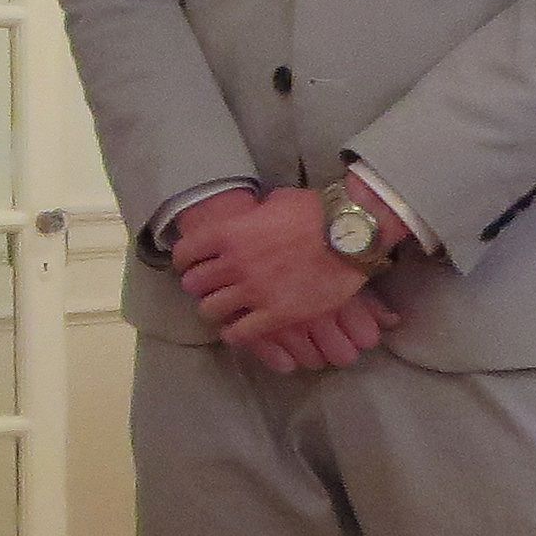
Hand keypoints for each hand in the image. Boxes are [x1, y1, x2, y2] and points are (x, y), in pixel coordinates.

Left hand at [172, 185, 389, 361]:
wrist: (351, 235)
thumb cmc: (317, 212)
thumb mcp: (277, 201)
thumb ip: (254, 213)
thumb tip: (250, 215)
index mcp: (229, 233)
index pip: (186, 251)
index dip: (184, 260)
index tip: (189, 264)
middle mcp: (234, 263)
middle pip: (194, 283)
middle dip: (198, 286)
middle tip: (207, 288)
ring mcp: (254, 291)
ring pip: (212, 310)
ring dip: (213, 310)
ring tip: (220, 310)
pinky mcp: (276, 314)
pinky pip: (241, 333)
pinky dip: (234, 334)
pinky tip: (237, 331)